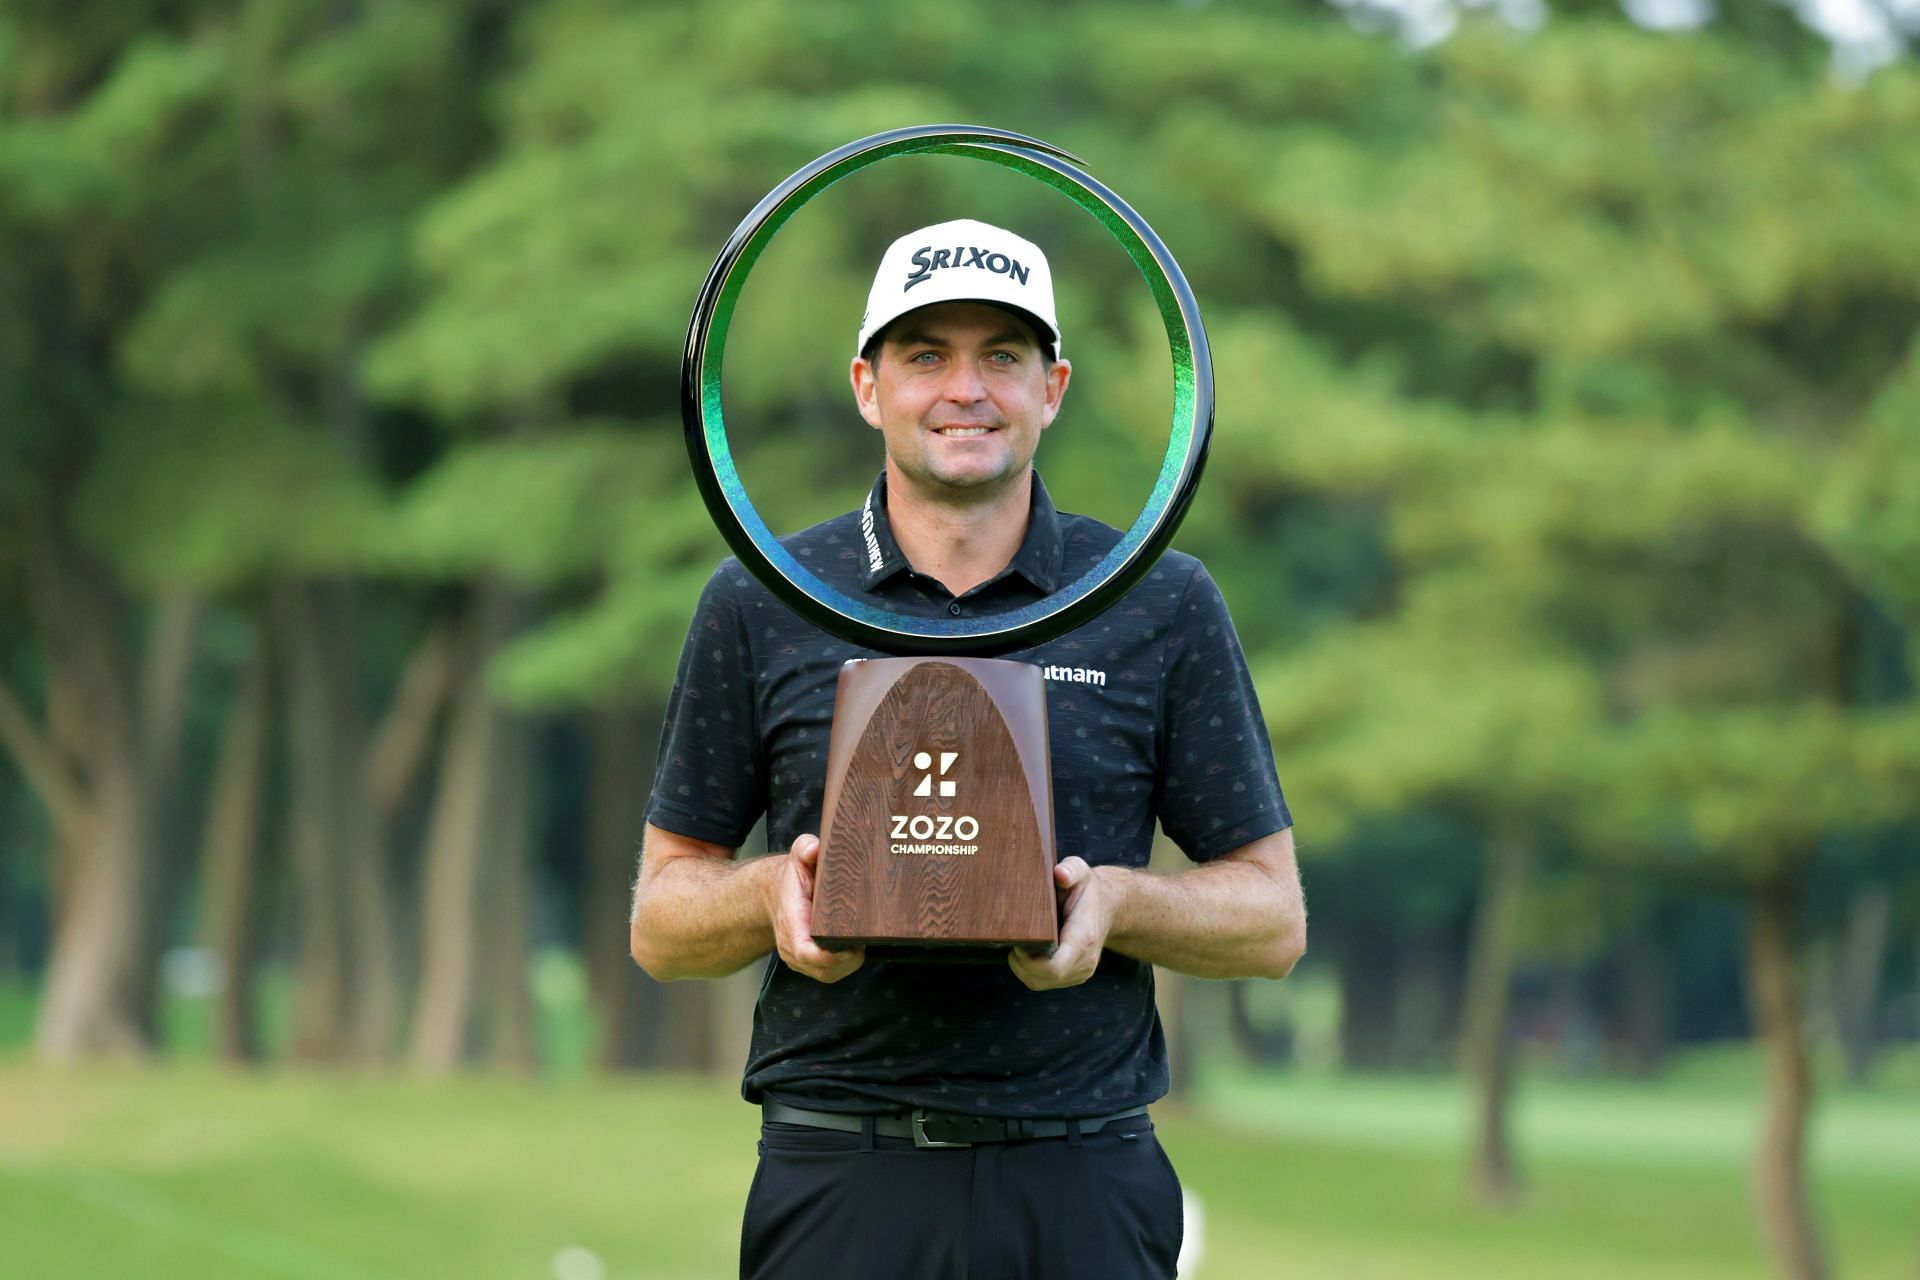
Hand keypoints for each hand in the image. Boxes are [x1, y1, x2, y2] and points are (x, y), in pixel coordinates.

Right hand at [765, 835, 864, 982]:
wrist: (775, 894)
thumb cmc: (792, 878)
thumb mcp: (797, 857)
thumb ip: (804, 848)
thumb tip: (814, 849)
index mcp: (791, 923)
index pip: (805, 951)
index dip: (828, 956)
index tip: (850, 947)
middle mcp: (792, 946)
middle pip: (823, 969)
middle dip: (848, 959)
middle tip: (864, 939)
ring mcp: (799, 959)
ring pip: (829, 975)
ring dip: (849, 964)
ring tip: (861, 941)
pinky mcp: (808, 964)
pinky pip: (829, 974)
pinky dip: (845, 966)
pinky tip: (855, 948)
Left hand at [1008, 857, 1120, 990]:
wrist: (1109, 906)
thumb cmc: (1088, 889)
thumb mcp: (1081, 871)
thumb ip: (1071, 869)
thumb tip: (1059, 874)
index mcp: (1084, 938)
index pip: (1055, 968)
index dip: (1030, 963)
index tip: (1018, 945)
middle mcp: (1085, 961)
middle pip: (1044, 979)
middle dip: (1021, 965)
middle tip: (1012, 943)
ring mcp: (1082, 971)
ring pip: (1041, 984)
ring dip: (1023, 969)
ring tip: (1019, 946)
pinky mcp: (1075, 976)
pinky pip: (1046, 983)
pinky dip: (1031, 972)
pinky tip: (1028, 953)